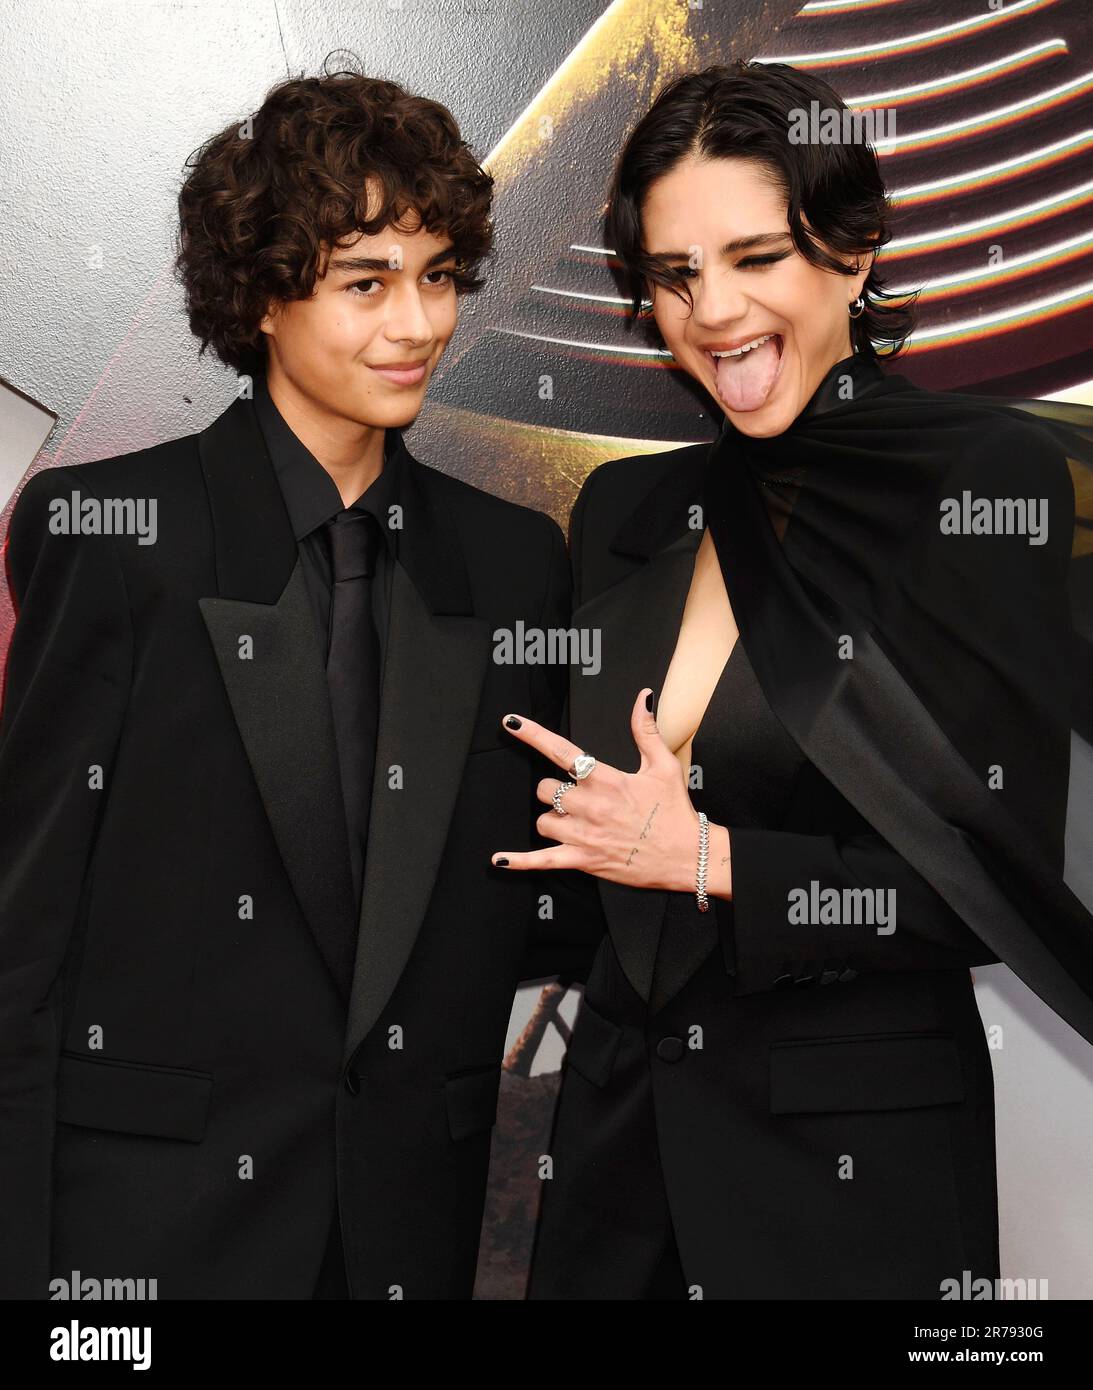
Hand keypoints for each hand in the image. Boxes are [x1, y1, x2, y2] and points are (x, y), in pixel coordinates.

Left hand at [490, 687, 731, 897]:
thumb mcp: (663, 765)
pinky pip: (543, 860)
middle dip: (554, 791)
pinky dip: (519, 861)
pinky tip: (499, 860)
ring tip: (575, 823)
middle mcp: (590, 805)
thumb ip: (645, 730)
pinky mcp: (584, 860)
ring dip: (552, 819)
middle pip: (545, 789)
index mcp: (606, 778)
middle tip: (575, 797)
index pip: (561, 750)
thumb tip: (643, 697)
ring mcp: (584, 835)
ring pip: (543, 820)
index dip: (533, 735)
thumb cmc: (675, 811)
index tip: (511, 723)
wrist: (688, 855)